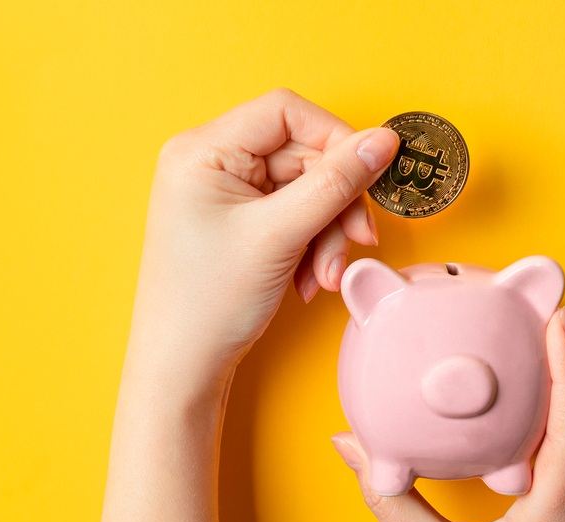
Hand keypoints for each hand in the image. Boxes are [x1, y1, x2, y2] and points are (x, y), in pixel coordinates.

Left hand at [128, 88, 398, 389]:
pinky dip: (310, 244)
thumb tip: (383, 140)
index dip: (335, 137)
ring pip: (304, 188)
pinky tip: (306, 281)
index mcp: (200, 151)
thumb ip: (336, 182)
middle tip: (357, 241)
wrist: (181, 367)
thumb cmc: (208, 303)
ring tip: (323, 277)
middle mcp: (206, 162)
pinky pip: (292, 213)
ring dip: (326, 231)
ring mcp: (221, 192)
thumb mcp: (281, 235)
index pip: (286, 112)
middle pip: (301, 153)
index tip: (372, 170)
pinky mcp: (235, 220)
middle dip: (334, 203)